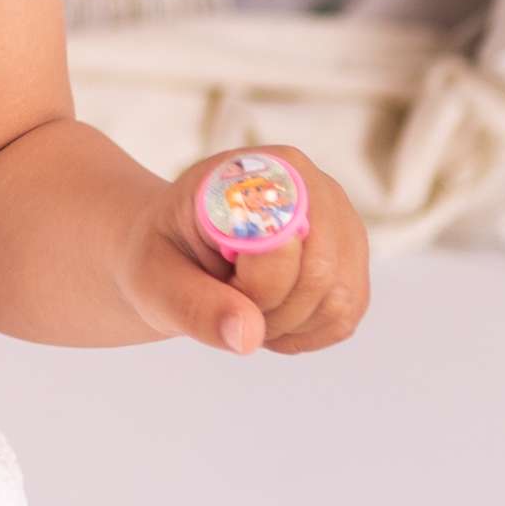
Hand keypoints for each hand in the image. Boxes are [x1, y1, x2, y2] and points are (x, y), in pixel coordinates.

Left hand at [118, 148, 370, 359]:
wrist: (179, 252)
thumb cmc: (164, 255)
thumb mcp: (152, 277)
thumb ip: (193, 304)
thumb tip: (247, 336)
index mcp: (261, 169)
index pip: (285, 235)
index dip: (255, 283)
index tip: (219, 281)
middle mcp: (316, 189)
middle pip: (319, 274)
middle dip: (267, 311)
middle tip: (226, 304)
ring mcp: (343, 226)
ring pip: (339, 302)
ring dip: (285, 327)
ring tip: (244, 307)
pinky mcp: (352, 264)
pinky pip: (344, 319)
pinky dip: (303, 334)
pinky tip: (268, 317)